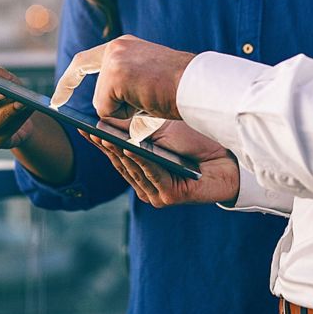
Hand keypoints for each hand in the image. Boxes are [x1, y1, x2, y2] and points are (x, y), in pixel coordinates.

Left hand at [51, 35, 193, 119]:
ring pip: (102, 101)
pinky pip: (109, 110)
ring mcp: (114, 60)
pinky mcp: (115, 77)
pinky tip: (148, 104)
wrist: (199, 85)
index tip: (59, 93)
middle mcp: (116, 47)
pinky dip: (127, 116)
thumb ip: (124, 92)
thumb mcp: (145, 85)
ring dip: (122, 111)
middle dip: (68, 87)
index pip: (88, 59)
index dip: (71, 76)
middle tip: (56, 102)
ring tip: (149, 101)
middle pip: (85, 74)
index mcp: (125, 47)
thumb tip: (102, 118)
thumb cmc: (181, 90)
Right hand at [84, 117, 239, 207]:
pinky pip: (151, 175)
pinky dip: (140, 160)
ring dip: (119, 152)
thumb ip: (133, 128)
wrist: (230, 154)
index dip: (98, 140)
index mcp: (140, 167)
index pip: (114, 153)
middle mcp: (146, 183)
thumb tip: (103, 116)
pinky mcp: (170, 197)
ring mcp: (156, 192)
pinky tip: (130, 147)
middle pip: (120, 162)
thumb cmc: (196, 140)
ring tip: (105, 136)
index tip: (82, 126)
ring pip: (133, 169)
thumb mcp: (159, 129)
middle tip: (89, 129)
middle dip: (105, 145)